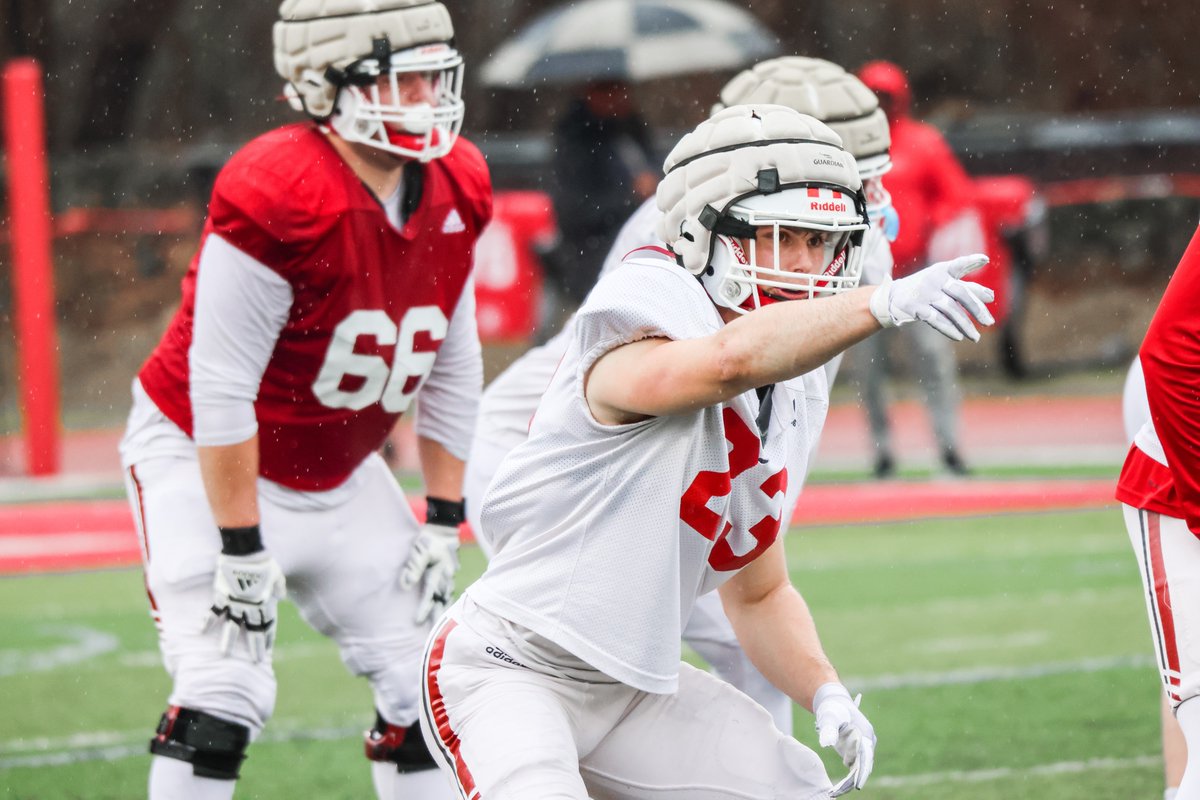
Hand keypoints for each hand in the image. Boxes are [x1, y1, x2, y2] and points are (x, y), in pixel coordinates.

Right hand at [203, 551, 285, 661]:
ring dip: (229, 641)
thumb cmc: (264, 561)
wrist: (246, 552)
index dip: (268, 637)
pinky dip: (207, 620)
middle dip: (255, 646)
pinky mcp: (222, 595)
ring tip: (225, 655)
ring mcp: (236, 602)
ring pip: (232, 626)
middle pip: (254, 630)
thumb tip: (281, 595)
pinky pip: (213, 611)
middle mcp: (251, 606)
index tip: (268, 650)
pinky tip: (201, 631)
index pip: (268, 624)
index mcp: (266, 602)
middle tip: (256, 662)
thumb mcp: (277, 575)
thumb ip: (279, 587)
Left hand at [399, 522, 459, 623]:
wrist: (442, 531)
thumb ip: (413, 567)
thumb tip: (406, 585)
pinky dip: (444, 606)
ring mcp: (449, 579)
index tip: (417, 622)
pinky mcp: (448, 578)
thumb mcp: (418, 550)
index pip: (430, 595)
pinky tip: (441, 613)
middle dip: (436, 619)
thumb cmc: (428, 540)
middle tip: (432, 638)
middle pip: (441, 603)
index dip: (423, 609)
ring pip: (445, 600)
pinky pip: (447, 596)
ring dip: (442, 614)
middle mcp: (446, 579)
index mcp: (438, 573)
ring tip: (437, 630)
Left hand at [814, 682, 875, 794]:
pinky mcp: (855, 753)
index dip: (862, 771)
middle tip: (837, 792)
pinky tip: (836, 789)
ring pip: (859, 770)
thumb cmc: (832, 708)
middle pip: (863, 766)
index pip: (866, 756)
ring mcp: (863, 749)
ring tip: (834, 793)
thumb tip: (826, 743)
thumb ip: (828, 729)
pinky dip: (846, 779)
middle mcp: (868, 743)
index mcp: (866, 733)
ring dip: (848, 782)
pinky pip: (854, 769)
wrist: (833, 703)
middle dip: (853, 781)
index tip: (857, 785)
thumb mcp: (829, 717)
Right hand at [868, 253, 994, 341]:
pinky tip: (959, 336)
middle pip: (960, 293)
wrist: (893, 297)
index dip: (971, 261)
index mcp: (942, 270)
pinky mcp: (915, 307)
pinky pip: (936, 319)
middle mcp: (934, 279)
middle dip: (976, 309)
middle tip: (990, 322)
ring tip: (975, 337)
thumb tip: (991, 297)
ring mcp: (924, 293)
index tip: (985, 259)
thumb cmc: (925, 289)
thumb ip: (967, 287)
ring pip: (950, 309)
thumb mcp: (944, 283)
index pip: (958, 265)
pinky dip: (948, 329)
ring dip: (965, 325)